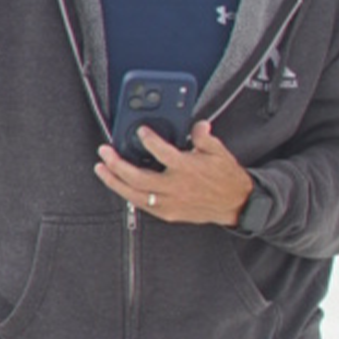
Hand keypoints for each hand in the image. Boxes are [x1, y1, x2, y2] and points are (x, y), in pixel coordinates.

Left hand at [95, 121, 252, 225]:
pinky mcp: (168, 213)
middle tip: (105, 152)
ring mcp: (170, 202)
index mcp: (187, 168)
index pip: (162, 152)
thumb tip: (197, 125)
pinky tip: (119, 185)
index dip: (148, 140)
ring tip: (102, 170)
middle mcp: (175, 187)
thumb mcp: (218, 151)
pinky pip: (142, 205)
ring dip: (114, 182)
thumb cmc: (226, 178)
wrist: (236, 204)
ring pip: (134, 194)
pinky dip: (128, 194)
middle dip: (116, 164)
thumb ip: (203, 136)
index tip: (140, 131)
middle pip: (137, 177)